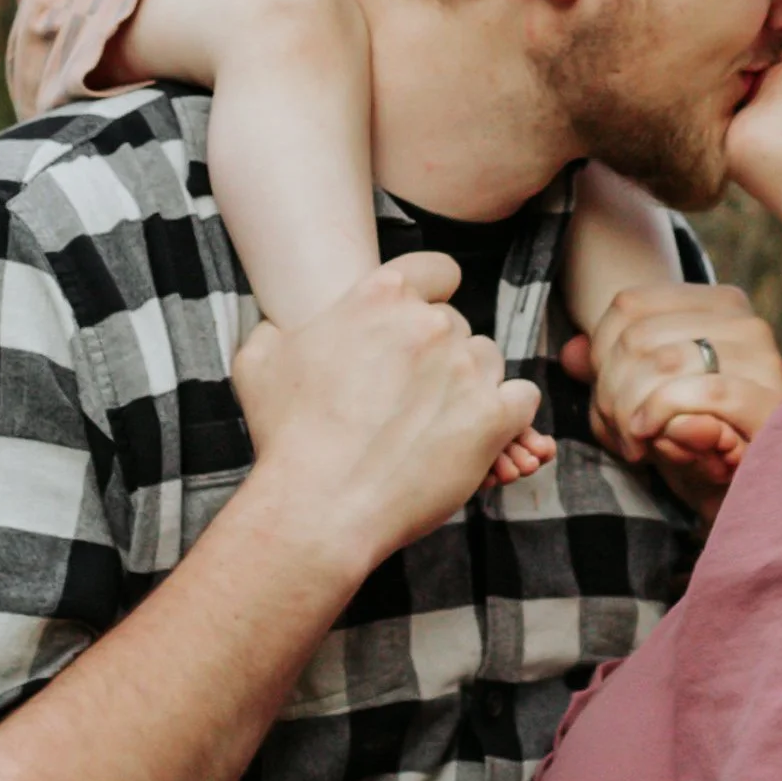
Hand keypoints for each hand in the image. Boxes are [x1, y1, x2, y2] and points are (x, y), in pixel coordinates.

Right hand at [234, 253, 542, 579]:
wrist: (316, 509)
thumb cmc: (285, 438)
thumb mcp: (258, 363)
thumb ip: (275, 330)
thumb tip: (278, 328)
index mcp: (382, 295)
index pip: (437, 272)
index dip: (430, 296)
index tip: (417, 327)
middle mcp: (430, 323)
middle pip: (456, 324)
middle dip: (438, 353)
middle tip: (408, 395)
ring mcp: (465, 369)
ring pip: (487, 360)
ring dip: (470, 383)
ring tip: (434, 422)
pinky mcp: (492, 417)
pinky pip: (523, 398)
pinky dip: (509, 413)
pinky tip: (484, 429)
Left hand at [561, 283, 781, 519]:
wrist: (745, 498)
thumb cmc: (692, 445)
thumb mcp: (643, 401)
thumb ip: (608, 371)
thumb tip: (570, 353)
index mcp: (715, 305)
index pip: (628, 305)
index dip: (600, 355)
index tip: (605, 398)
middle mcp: (745, 322)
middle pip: (639, 336)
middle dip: (612, 392)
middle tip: (619, 432)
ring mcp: (765, 360)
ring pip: (665, 361)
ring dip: (633, 411)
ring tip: (635, 442)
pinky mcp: (773, 402)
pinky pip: (706, 392)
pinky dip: (667, 415)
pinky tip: (655, 441)